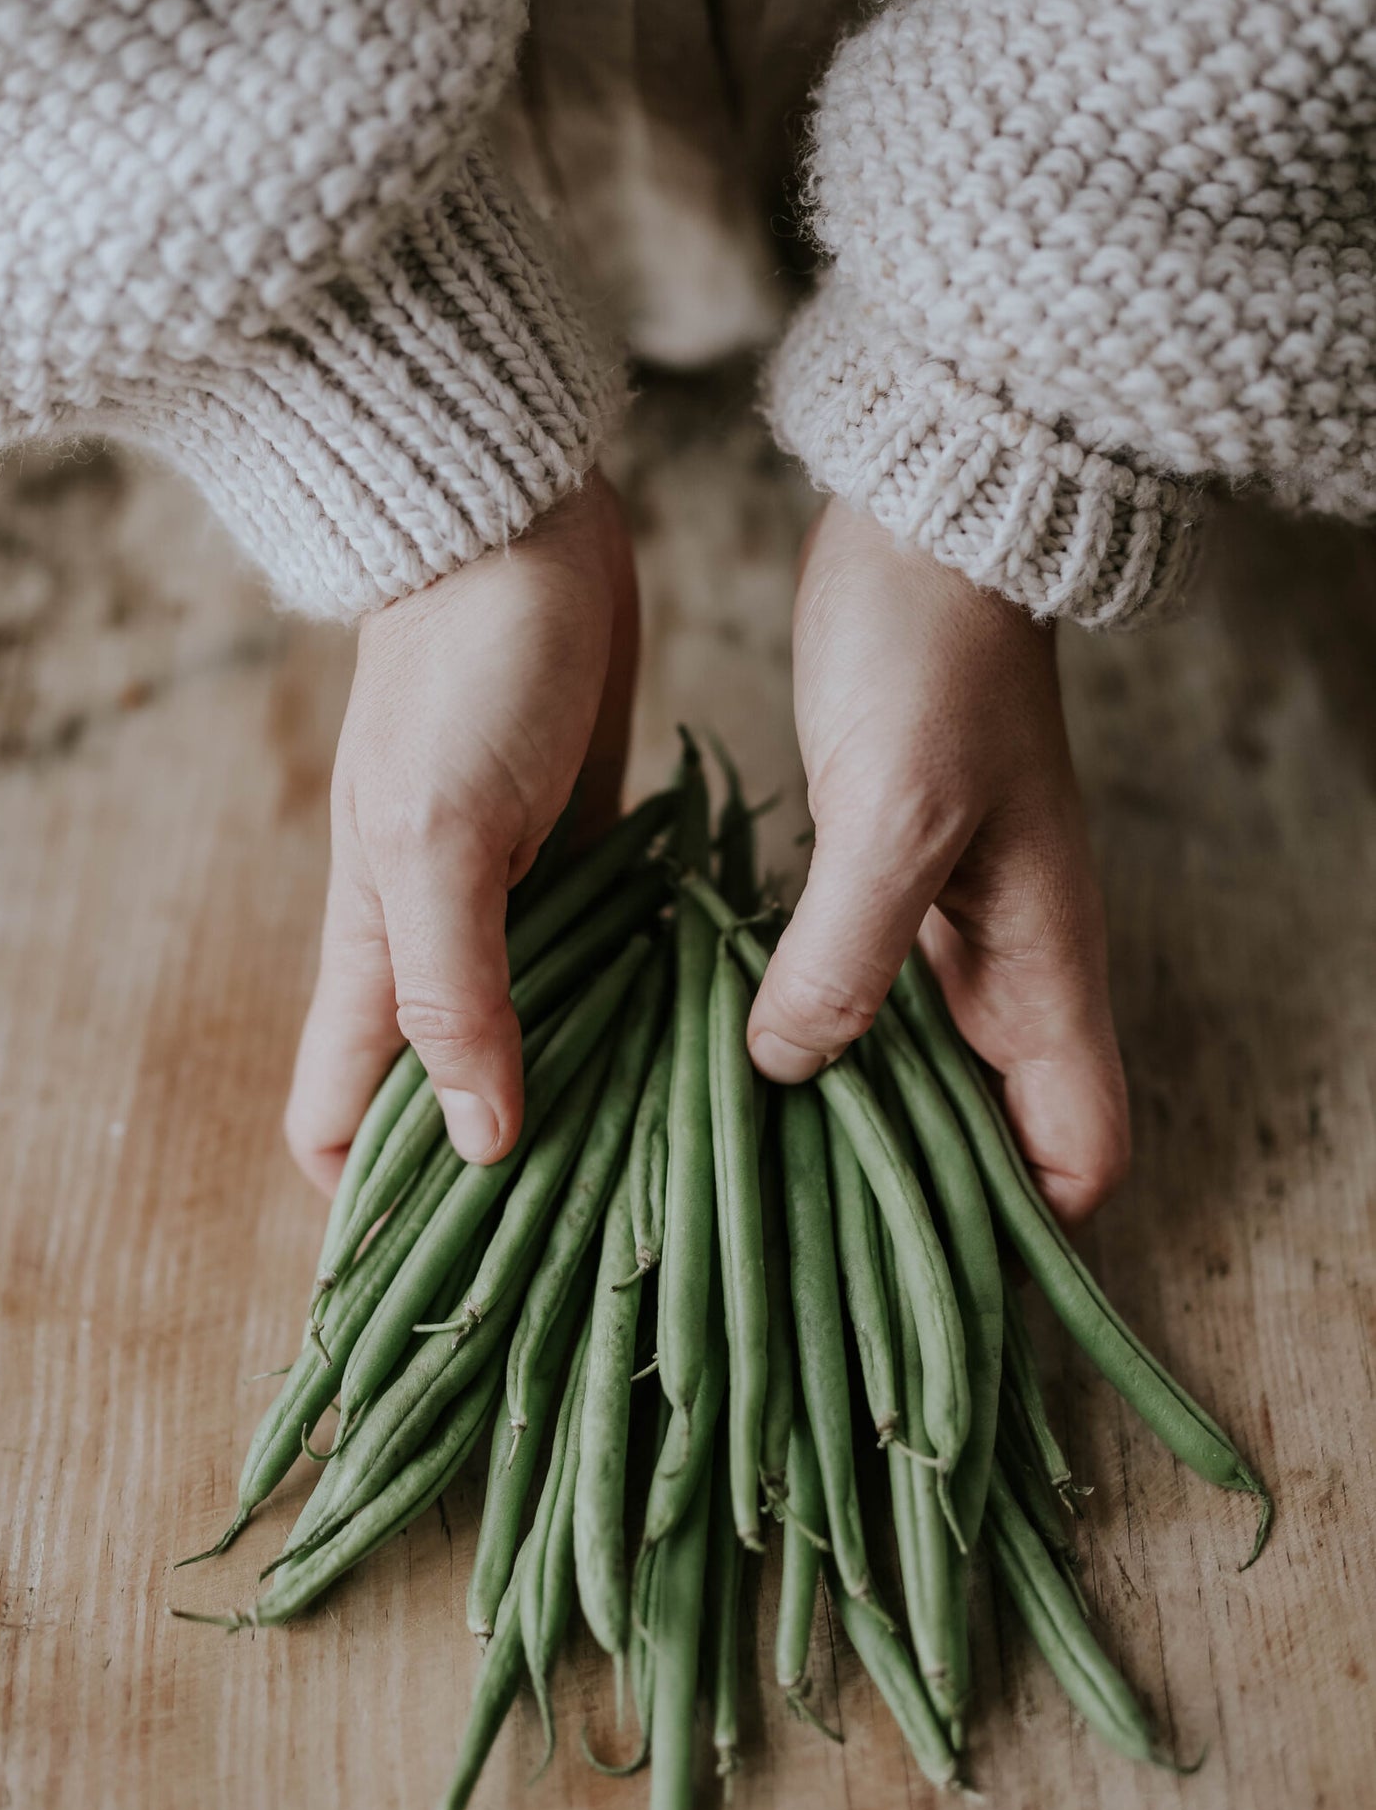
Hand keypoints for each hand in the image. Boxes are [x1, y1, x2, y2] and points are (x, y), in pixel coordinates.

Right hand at [285, 470, 638, 1194]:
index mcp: (374, 949)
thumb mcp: (440, 836)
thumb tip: (475, 1142)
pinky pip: (601, 968)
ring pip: (532, 1042)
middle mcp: (438, 945)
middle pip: (440, 1101)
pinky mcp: (585, 855)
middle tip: (589, 1265)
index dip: (365, 1207)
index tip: (437, 1293)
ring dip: (580, 1105)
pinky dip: (633, 1018)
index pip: (335, 1118)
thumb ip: (452, 987)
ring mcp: (514, 902)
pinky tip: (700, 1057)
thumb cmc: (463, 674)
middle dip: (491, 1184)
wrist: (516, 525)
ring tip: (666, 1183)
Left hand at [748, 502, 1128, 1226]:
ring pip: (913, 1073)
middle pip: (986, 1135)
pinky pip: (859, 1000)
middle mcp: (1004, 968)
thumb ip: (850, 955)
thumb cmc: (932, 662)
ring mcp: (946, 926)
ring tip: (743, 1177)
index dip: (1025, 1230)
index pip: (1078, 1151)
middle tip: (798, 1254)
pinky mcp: (885, 882)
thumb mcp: (894, 814)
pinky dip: (809, 1042)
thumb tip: (790, 1069)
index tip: (921, 1277)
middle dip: (913, 1201)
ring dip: (846, 1124)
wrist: (925, 533)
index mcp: (1042, 968)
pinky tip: (731, 1059)